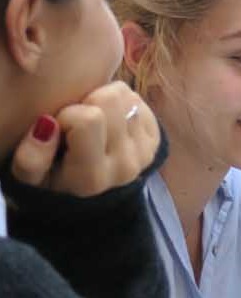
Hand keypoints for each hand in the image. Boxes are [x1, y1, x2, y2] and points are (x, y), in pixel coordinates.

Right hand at [12, 81, 159, 196]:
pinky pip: (137, 100)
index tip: (59, 129)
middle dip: (86, 103)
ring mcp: (144, 153)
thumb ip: (30, 157)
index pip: (88, 119)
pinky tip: (107, 123)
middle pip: (110, 99)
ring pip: (125, 96)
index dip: (67, 115)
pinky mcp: (154, 141)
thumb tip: (47, 125)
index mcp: (92, 177)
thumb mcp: (29, 180)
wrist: (89, 201)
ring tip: (92, 122)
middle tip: (75, 122)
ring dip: (104, 102)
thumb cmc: (51, 184)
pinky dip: (120, 104)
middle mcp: (125, 166)